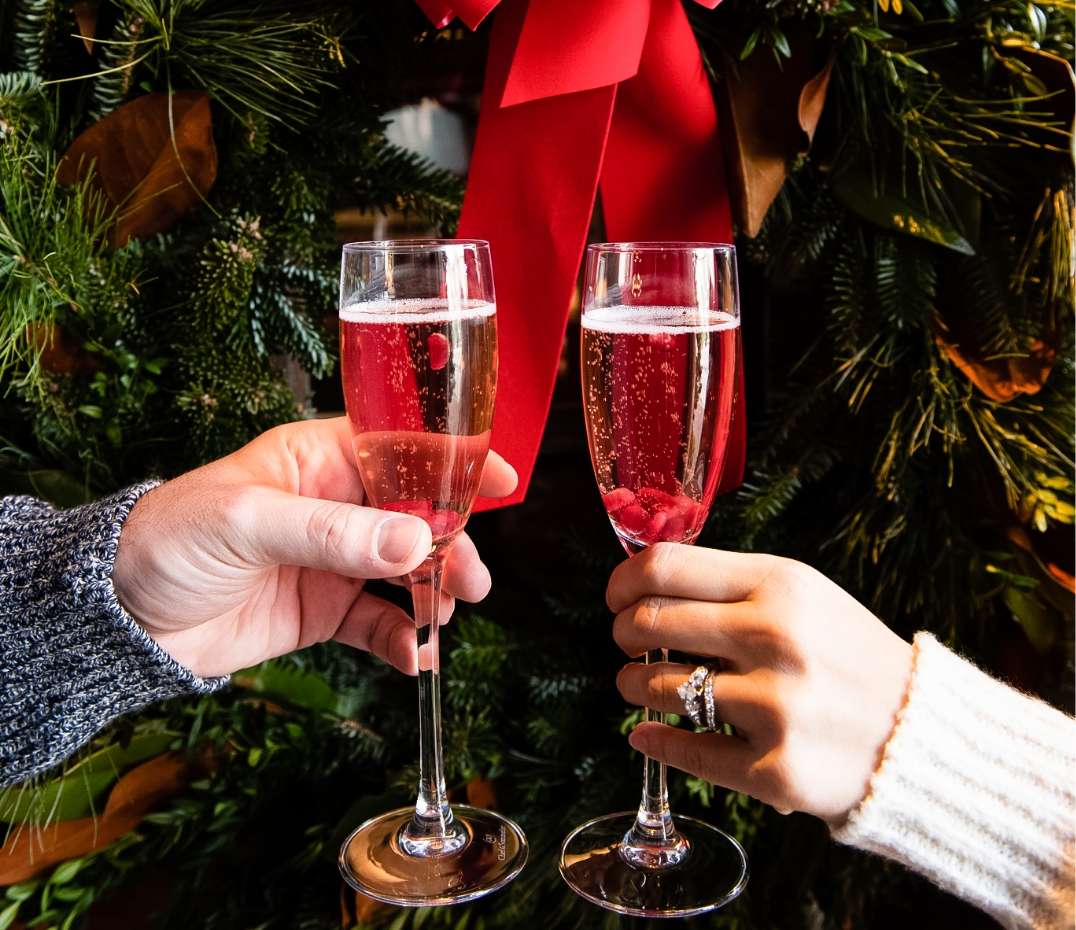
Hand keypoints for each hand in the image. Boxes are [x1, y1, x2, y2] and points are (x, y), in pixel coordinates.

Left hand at [112, 418, 516, 678]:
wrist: (119, 619)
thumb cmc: (167, 541)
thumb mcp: (248, 523)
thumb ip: (333, 532)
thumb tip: (416, 540)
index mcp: (316, 460)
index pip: (399, 446)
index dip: (452, 461)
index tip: (498, 479)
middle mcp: (333, 504)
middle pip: (416, 513)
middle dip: (451, 542)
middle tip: (470, 577)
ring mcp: (332, 559)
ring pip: (407, 568)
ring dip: (436, 591)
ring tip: (446, 615)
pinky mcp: (323, 608)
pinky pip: (378, 620)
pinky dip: (403, 638)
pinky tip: (415, 654)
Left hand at [609, 545, 914, 823]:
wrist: (920, 734)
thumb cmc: (847, 656)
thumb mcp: (803, 595)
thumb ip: (731, 585)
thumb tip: (644, 584)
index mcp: (780, 585)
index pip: (665, 566)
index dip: (623, 581)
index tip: (616, 597)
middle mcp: (776, 639)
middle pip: (649, 622)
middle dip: (623, 632)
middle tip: (627, 641)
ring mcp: (775, 707)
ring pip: (657, 687)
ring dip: (632, 685)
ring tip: (638, 685)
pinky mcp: (775, 770)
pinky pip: (686, 751)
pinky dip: (654, 742)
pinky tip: (647, 734)